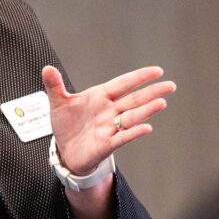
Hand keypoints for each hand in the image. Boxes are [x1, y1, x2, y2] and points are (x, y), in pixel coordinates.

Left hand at [42, 64, 174, 174]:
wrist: (64, 150)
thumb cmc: (66, 124)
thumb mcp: (58, 103)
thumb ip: (54, 85)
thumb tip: (47, 68)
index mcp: (100, 97)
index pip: (123, 84)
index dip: (139, 77)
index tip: (157, 71)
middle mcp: (109, 111)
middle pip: (134, 100)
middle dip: (152, 92)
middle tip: (170, 86)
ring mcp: (110, 128)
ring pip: (131, 117)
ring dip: (146, 110)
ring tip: (161, 103)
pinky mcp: (106, 144)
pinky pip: (122, 138)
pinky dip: (133, 133)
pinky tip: (146, 128)